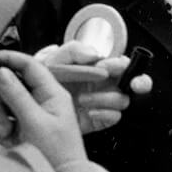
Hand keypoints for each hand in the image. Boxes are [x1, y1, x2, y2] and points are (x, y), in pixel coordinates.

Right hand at [0, 50, 86, 167]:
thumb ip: (17, 96)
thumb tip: (1, 72)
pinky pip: (6, 121)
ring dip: (0, 117)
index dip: (11, 59)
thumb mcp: (34, 121)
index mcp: (52, 93)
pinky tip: (7, 140)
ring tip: (6, 132)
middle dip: (1, 98)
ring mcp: (34, 114)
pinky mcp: (25, 128)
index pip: (31, 66)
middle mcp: (43, 100)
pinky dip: (3, 130)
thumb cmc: (57, 150)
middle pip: (13, 85)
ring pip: (7, 104)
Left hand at [36, 41, 152, 133]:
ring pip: (124, 100)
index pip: (122, 62)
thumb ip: (71, 51)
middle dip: (139, 81)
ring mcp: (104, 102)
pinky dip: (103, 115)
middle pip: (136, 81)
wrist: (31, 107)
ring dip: (106, 98)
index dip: (121, 63)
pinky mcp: (100, 119)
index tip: (107, 66)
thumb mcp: (52, 60)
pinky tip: (88, 113)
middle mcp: (105, 84)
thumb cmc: (43, 80)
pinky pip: (113, 118)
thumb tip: (93, 54)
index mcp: (98, 66)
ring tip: (83, 99)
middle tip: (131, 84)